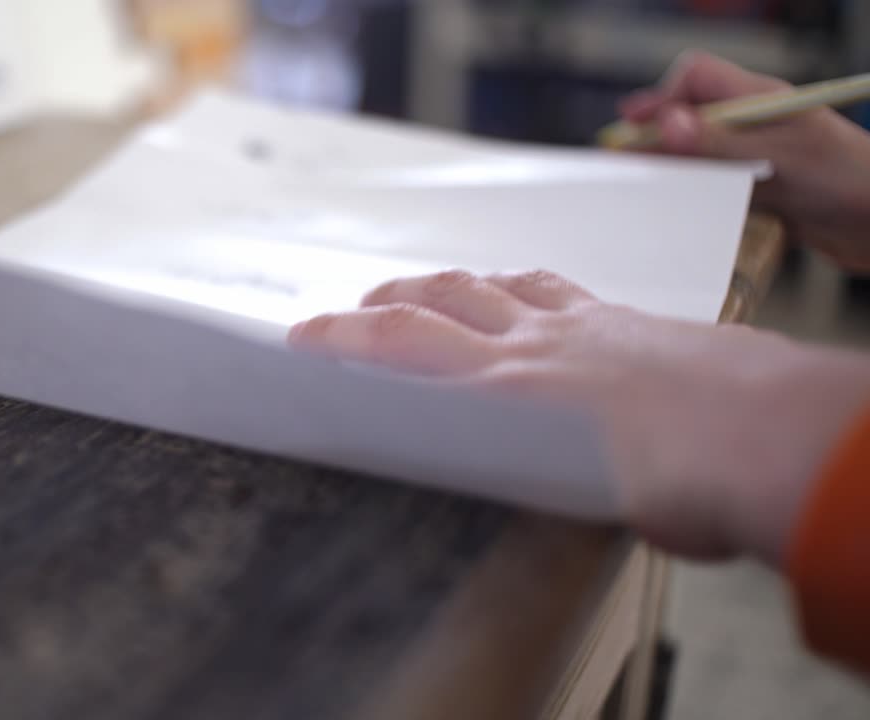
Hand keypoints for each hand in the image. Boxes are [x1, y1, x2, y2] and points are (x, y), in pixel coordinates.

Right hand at [288, 270, 869, 565]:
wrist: (771, 431)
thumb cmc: (683, 481)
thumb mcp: (575, 499)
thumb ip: (526, 473)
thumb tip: (513, 474)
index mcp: (504, 390)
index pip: (400, 347)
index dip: (341, 339)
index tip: (300, 339)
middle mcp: (529, 345)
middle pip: (432, 304)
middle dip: (377, 305)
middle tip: (346, 314)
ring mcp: (575, 323)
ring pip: (485, 285)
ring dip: (437, 285)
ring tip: (412, 291)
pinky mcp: (618, 317)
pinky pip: (547, 287)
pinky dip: (512, 286)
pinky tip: (510, 292)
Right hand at [619, 51, 869, 269]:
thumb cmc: (845, 180)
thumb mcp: (777, 158)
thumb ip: (718, 142)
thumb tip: (665, 123)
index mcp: (758, 99)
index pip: (694, 79)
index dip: (660, 101)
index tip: (633, 135)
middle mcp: (752, 123)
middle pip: (687, 117)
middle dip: (654, 141)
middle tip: (623, 169)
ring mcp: (754, 156)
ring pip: (695, 155)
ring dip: (671, 172)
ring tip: (645, 194)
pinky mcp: (758, 191)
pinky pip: (711, 187)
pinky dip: (691, 198)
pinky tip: (680, 215)